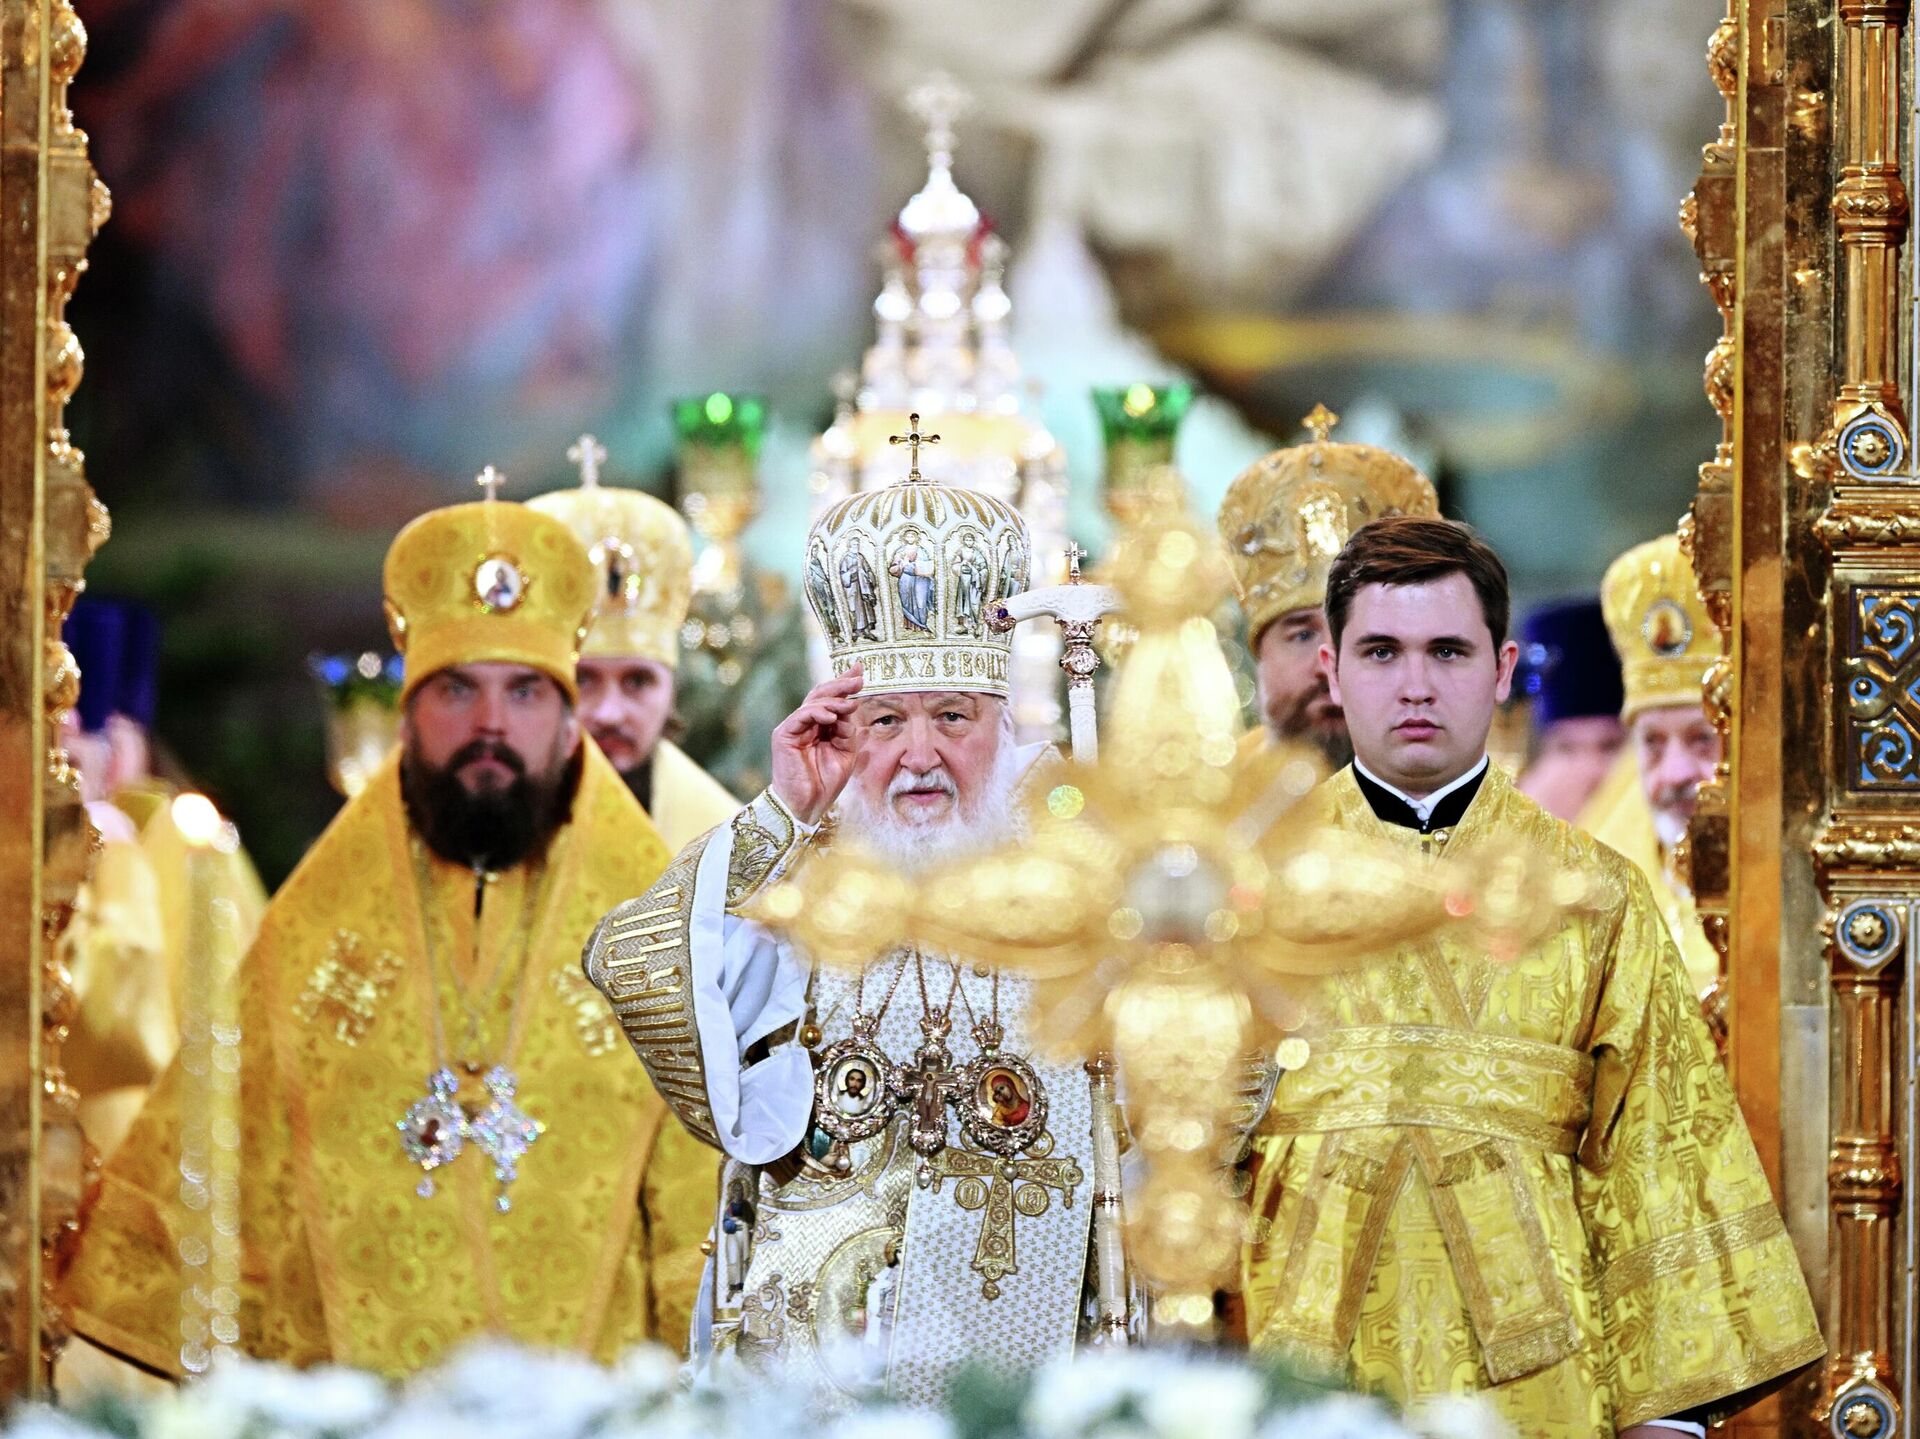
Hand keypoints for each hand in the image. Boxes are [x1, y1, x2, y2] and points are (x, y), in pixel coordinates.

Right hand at [770, 668, 863, 826]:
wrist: (806, 806)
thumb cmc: (824, 783)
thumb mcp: (845, 753)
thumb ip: (847, 730)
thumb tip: (850, 707)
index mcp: (820, 727)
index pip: (831, 699)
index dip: (845, 685)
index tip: (860, 672)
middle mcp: (805, 724)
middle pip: (822, 694)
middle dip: (841, 684)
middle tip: (858, 678)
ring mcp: (794, 727)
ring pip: (813, 702)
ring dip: (834, 700)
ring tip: (850, 704)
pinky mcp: (784, 734)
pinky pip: (802, 715)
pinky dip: (818, 712)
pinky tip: (833, 716)